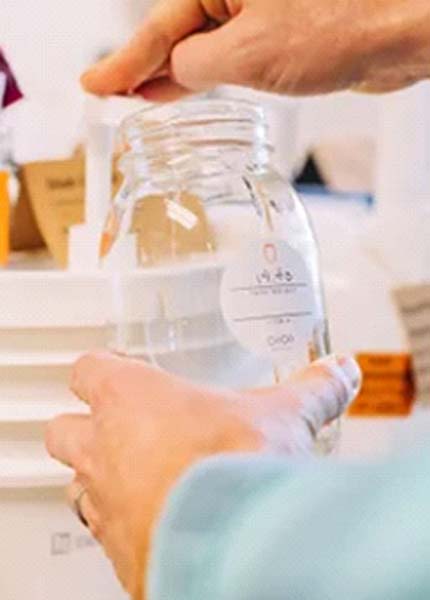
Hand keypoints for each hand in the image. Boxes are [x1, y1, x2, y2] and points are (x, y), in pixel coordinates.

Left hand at [46, 352, 359, 598]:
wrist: (231, 541)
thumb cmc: (236, 465)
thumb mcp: (283, 415)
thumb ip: (314, 388)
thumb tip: (341, 371)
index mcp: (131, 398)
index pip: (88, 369)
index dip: (98, 367)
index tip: (110, 368)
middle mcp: (104, 448)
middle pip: (61, 429)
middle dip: (81, 426)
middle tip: (113, 426)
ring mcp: (105, 502)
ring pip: (73, 485)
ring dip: (96, 480)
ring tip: (132, 477)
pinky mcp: (116, 550)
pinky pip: (102, 533)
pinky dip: (119, 525)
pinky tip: (154, 522)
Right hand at [81, 0, 429, 99]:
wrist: (394, 35)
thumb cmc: (336, 28)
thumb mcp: (247, 55)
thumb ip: (195, 67)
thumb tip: (170, 75)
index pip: (158, 27)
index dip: (123, 62)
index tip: (94, 86)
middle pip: (173, 33)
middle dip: (140, 68)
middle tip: (106, 94)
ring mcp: (254, 10)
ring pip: (198, 47)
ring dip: (168, 76)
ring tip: (135, 100)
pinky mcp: (272, 33)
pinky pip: (225, 56)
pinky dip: (202, 77)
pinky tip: (180, 91)